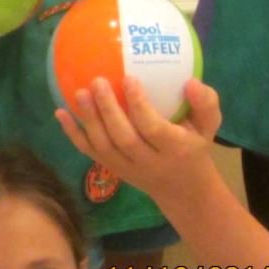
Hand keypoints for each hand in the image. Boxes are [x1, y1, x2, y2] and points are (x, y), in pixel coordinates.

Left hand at [54, 76, 220, 195]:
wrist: (182, 190)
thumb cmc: (194, 147)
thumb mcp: (209, 128)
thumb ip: (205, 104)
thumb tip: (190, 80)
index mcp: (174, 149)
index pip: (153, 129)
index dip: (139, 105)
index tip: (128, 78)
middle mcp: (148, 161)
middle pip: (123, 138)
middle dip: (108, 111)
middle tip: (96, 81)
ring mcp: (126, 168)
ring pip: (104, 147)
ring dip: (88, 120)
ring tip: (79, 92)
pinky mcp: (111, 169)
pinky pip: (89, 152)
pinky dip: (72, 133)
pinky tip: (60, 112)